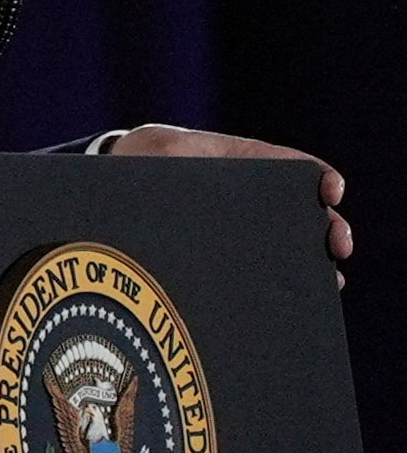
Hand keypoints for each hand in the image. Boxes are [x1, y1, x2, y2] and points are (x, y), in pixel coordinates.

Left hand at [108, 123, 351, 278]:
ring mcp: (242, 226)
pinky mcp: (228, 253)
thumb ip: (175, 160)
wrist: (114, 180)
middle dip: (328, 227)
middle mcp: (250, 195)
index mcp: (241, 160)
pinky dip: (286, 281)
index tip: (332, 189)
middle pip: (301, 210)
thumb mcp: (158, 153)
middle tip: (339, 244)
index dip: (318, 175)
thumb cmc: (140, 160)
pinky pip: (263, 267)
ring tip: (331, 279)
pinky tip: (302, 298)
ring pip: (289, 243)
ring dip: (314, 259)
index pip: (289, 164)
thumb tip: (197, 186)